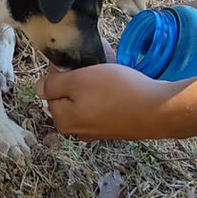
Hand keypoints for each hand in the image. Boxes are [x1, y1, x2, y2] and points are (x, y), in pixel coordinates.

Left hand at [36, 64, 172, 140]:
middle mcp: (76, 131)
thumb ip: (53, 85)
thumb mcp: (78, 80)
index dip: (61, 73)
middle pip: (67, 98)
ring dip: (92, 89)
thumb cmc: (116, 92)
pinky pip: (100, 108)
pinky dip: (105, 98)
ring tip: (108, 78)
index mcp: (62, 121)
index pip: (50, 90)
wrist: (158, 110)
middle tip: (94, 70)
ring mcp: (95, 132)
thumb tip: (38, 88)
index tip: (78, 64)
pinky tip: (118, 90)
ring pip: (84, 102)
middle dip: (77, 83)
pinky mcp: (112, 129)